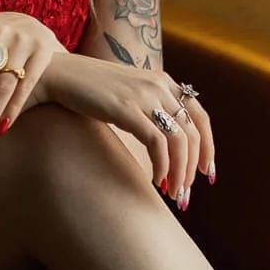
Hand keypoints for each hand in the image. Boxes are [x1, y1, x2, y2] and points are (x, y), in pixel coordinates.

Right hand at [32, 52, 214, 204]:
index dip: (208, 147)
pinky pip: (157, 143)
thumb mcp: (129, 94)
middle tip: (184, 194)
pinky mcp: (126, 109)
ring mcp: (144, 96)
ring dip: (179, 172)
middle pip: (193, 133)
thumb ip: (150, 109)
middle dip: (192, 168)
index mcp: (165, 82)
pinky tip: (156, 180)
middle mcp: (160, 86)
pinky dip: (162, 165)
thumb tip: (166, 144)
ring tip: (172, 192)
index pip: (201, 117)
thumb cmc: (92, 91)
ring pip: (179, 141)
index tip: (207, 172)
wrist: (61, 74)